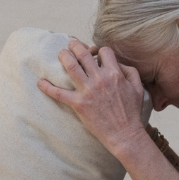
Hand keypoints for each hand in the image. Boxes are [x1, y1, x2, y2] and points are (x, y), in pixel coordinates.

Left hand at [38, 38, 146, 156]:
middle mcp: (100, 79)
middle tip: (71, 45)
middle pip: (83, 54)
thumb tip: (119, 63)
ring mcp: (88, 91)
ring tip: (60, 53)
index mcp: (114, 74)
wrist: (125, 134)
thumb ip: (130, 72)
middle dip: (75, 46)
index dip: (99, 51)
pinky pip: (59, 93)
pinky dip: (47, 87)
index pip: (104, 52)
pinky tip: (40, 82)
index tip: (95, 55)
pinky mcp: (79, 104)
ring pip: (71, 67)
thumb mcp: (138, 88)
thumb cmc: (132, 113)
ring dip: (63, 56)